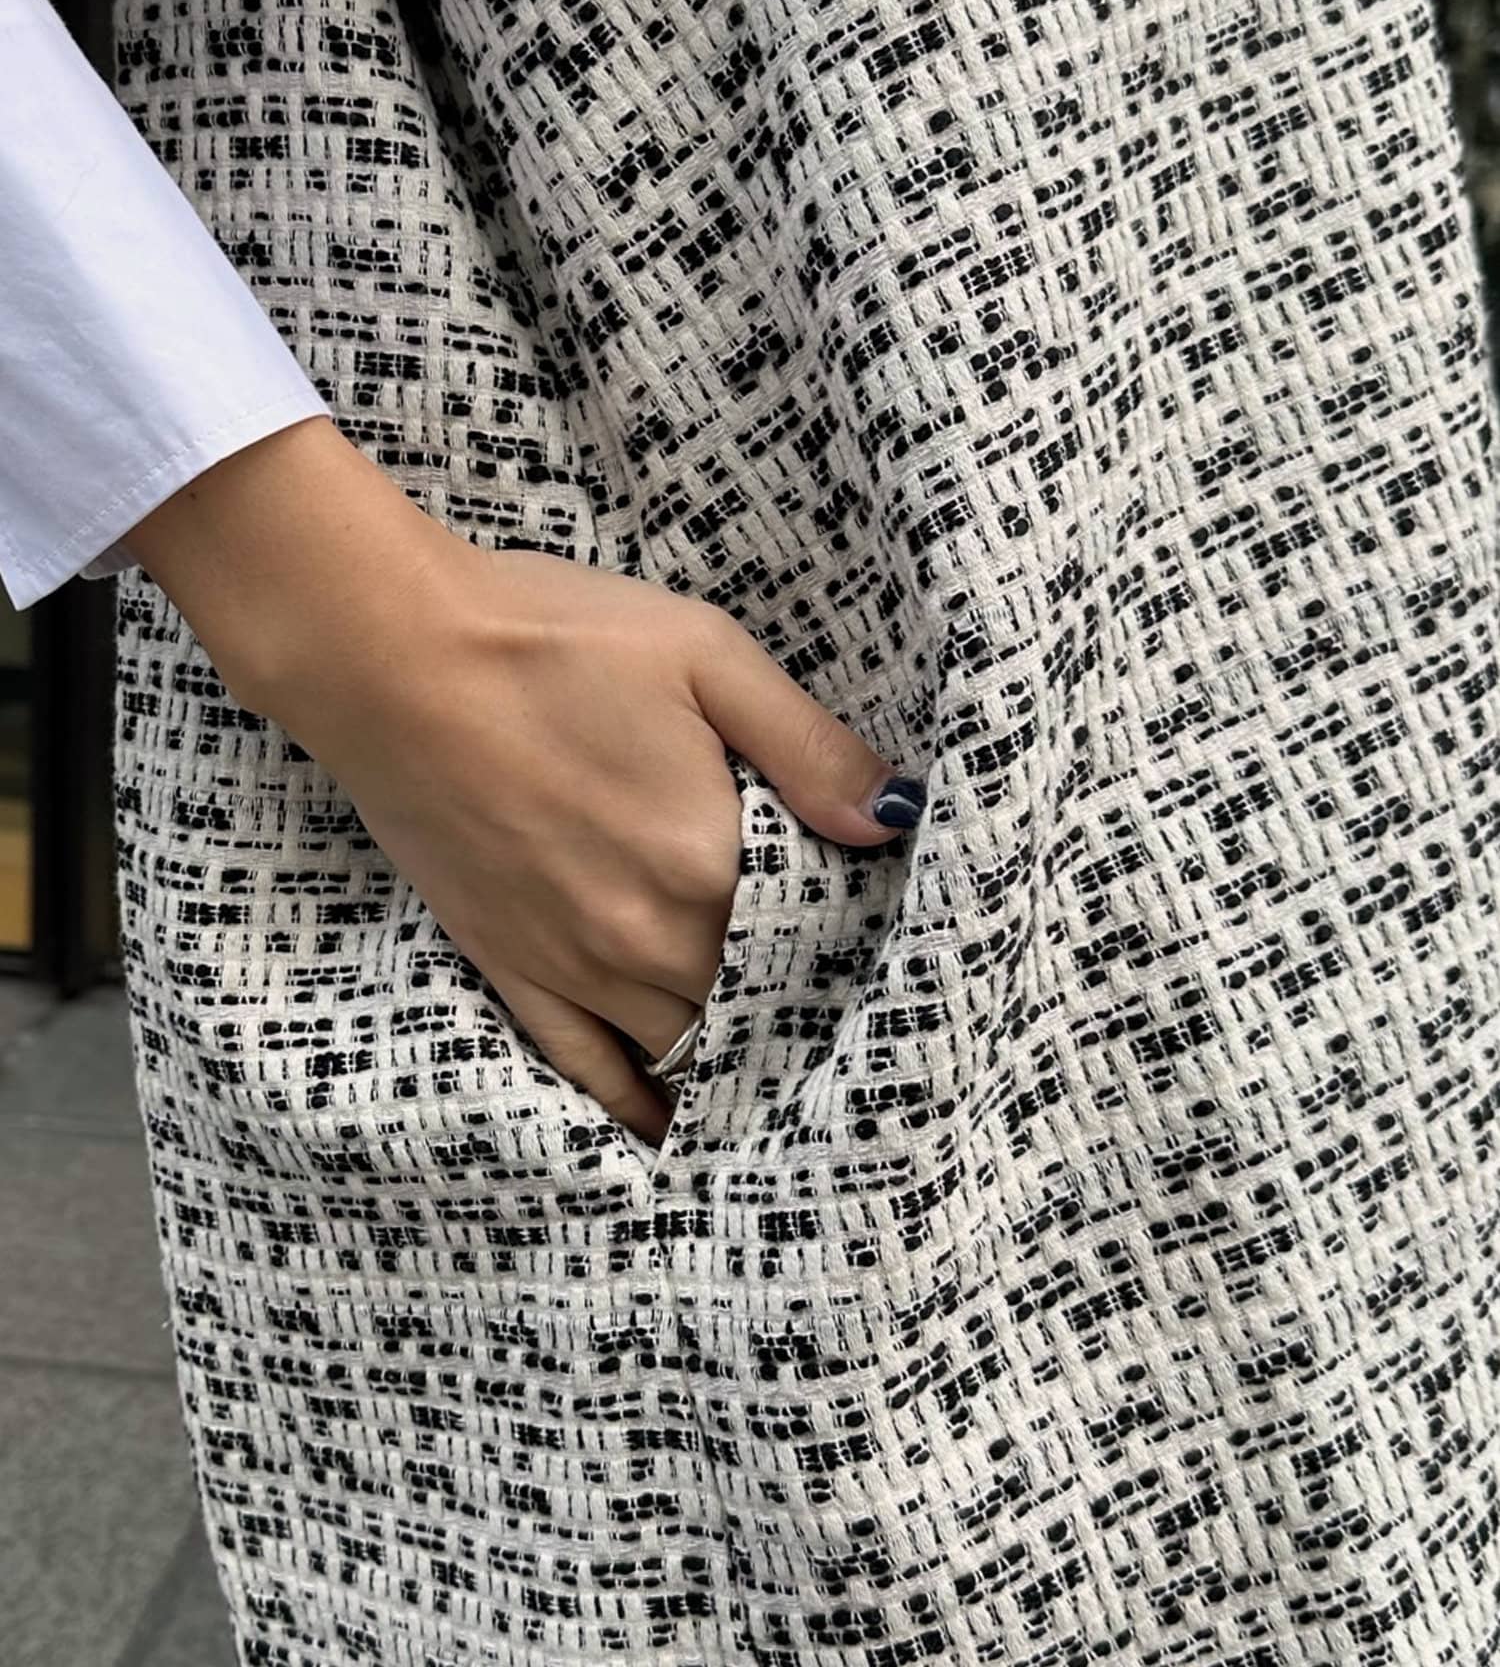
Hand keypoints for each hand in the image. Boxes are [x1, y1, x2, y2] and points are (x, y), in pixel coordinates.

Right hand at [126, 419, 924, 1146]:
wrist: (390, 655)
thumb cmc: (553, 641)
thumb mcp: (706, 657)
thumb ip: (809, 748)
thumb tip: (894, 823)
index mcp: (708, 865)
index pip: (810, 943)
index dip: (843, 945)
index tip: (865, 938)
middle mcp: (647, 939)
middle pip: (748, 1003)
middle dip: (790, 1000)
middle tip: (823, 990)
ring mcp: (572, 964)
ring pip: (678, 1043)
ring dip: (726, 1049)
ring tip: (770, 1055)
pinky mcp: (507, 967)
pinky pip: (584, 1066)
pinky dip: (634, 1100)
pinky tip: (668, 1121)